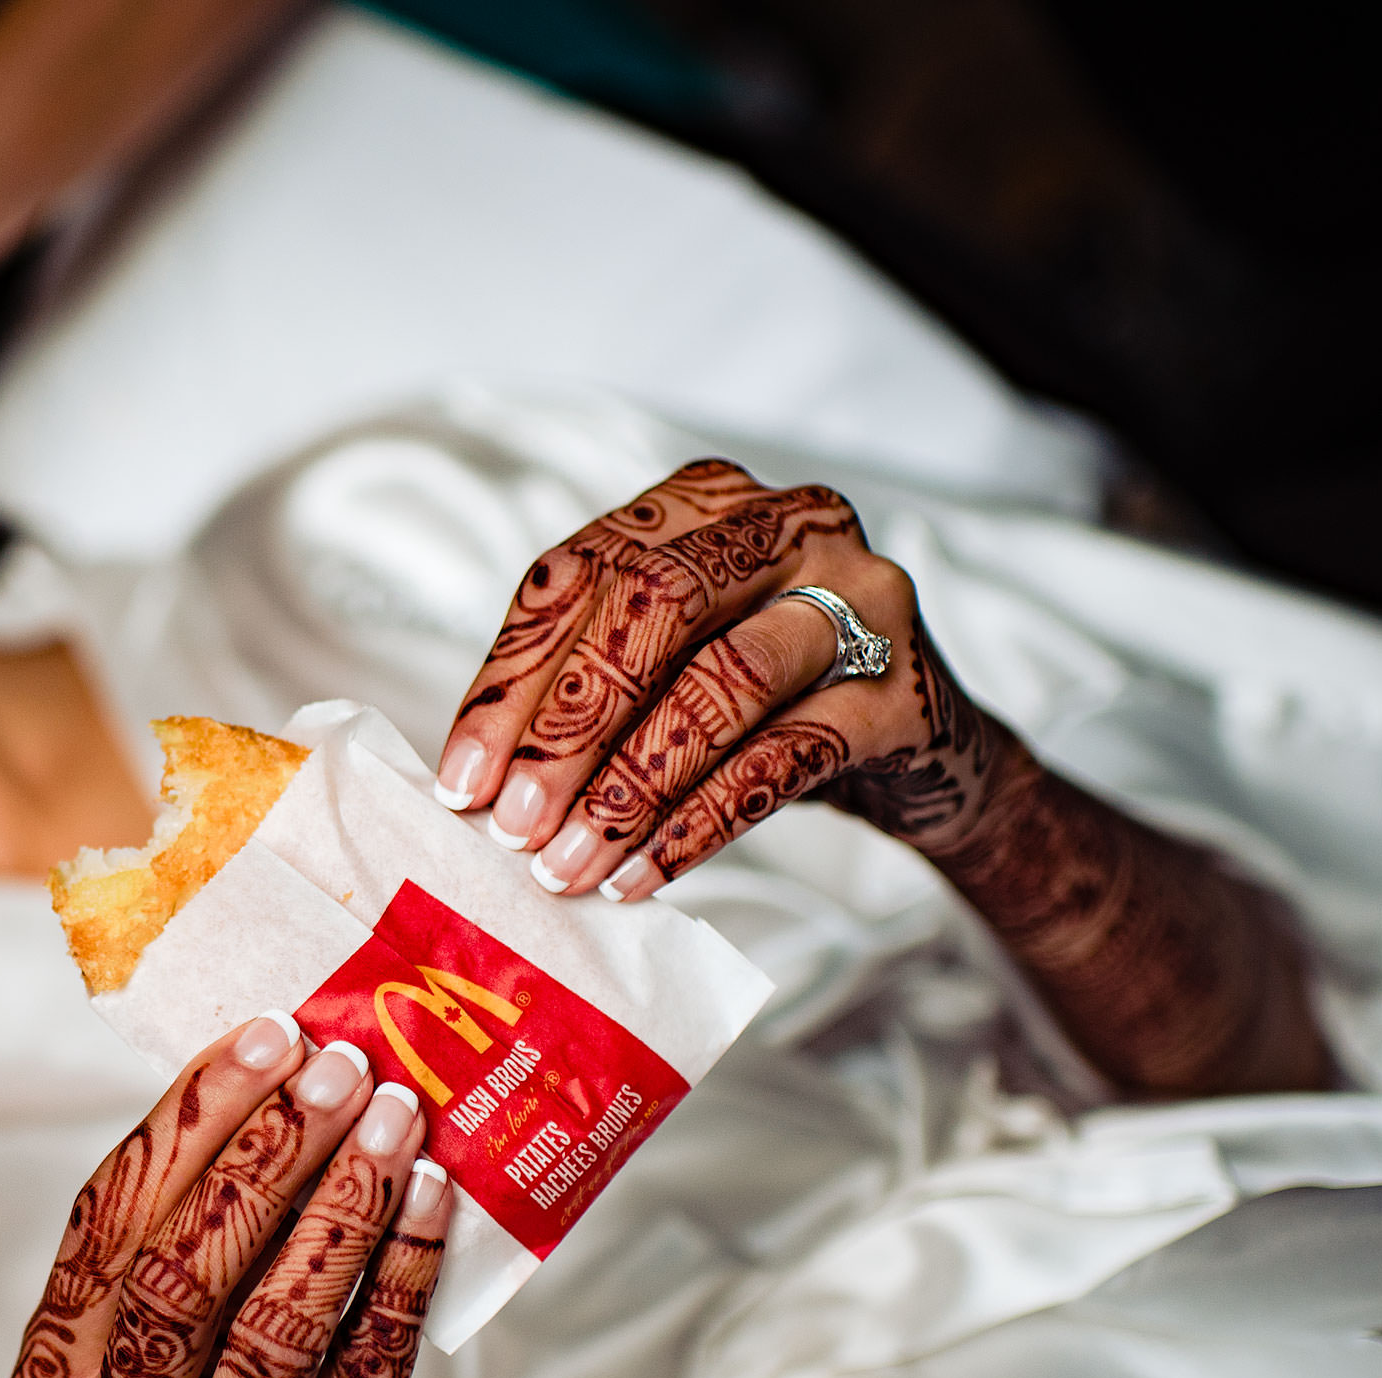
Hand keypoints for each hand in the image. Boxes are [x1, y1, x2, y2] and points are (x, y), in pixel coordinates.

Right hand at [9, 1017, 456, 1377]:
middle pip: (181, 1271)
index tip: (263, 1034)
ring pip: (272, 1325)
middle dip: (269, 1153)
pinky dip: (403, 1280)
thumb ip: (187, 1238)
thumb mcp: (164, 1349)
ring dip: (344, 1205)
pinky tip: (437, 1207)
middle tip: (342, 1067)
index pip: (106, 1221)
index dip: (188, 1119)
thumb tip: (278, 1068)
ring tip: (399, 1121)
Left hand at [433, 460, 1013, 900]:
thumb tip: (476, 776)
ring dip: (630, 787)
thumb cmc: (765, 703)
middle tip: (513, 824)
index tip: (462, 778)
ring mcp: (860, 600)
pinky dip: (700, 825)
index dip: (511, 679)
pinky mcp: (902, 691)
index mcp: (705, 501)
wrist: (919, 753)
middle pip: (653, 609)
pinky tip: (641, 873)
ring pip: (723, 681)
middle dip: (569, 727)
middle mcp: (789, 525)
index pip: (579, 572)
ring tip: (567, 864)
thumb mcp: (669, 665)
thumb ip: (585, 683)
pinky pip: (784, 759)